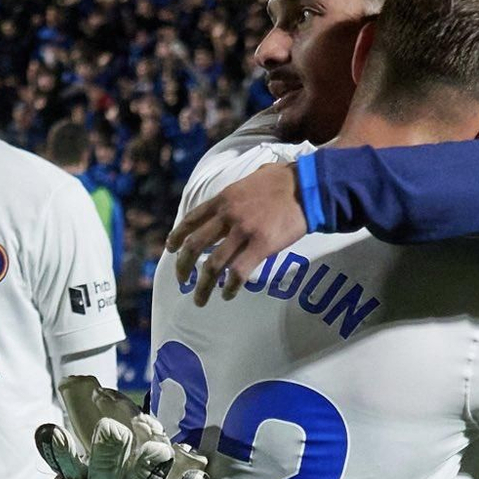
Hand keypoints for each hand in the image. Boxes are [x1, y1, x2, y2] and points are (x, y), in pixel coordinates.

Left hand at [167, 162, 303, 305]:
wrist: (307, 186)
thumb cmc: (283, 180)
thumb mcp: (250, 178)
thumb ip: (236, 192)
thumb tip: (234, 197)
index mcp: (223, 198)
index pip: (191, 219)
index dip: (177, 236)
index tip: (170, 249)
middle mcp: (228, 215)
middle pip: (195, 245)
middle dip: (182, 267)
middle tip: (181, 280)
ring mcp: (243, 231)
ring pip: (213, 265)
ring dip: (203, 287)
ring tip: (200, 300)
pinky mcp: (261, 246)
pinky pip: (238, 273)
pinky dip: (230, 288)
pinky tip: (228, 295)